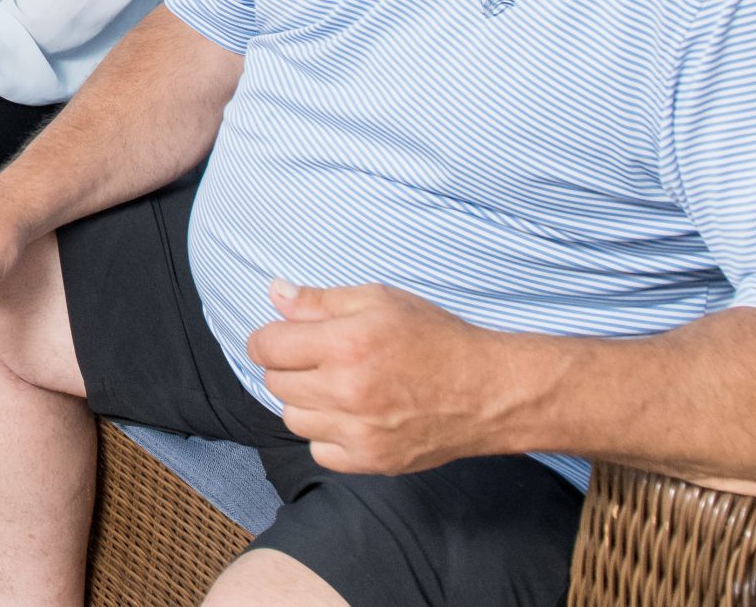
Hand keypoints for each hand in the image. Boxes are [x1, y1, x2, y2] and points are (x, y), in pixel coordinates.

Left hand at [247, 281, 522, 474]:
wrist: (489, 391)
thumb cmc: (436, 338)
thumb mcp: (380, 300)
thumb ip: (319, 300)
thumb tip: (274, 294)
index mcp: (345, 344)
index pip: (267, 347)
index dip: (269, 339)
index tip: (283, 338)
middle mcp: (346, 391)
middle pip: (276, 383)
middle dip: (288, 367)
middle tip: (319, 359)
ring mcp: (358, 431)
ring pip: (293, 419)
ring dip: (305, 401)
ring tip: (337, 386)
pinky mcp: (371, 461)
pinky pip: (319, 451)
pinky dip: (326, 435)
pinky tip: (351, 417)